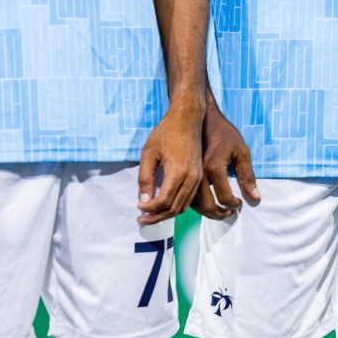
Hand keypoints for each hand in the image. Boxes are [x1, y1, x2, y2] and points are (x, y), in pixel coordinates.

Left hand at [137, 105, 202, 225]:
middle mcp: (192, 178)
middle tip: (142, 220)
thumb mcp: (148, 154)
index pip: (163, 201)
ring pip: (183, 206)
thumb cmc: (167, 132)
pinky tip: (165, 204)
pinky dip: (176, 205)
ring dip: (167, 214)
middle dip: (156, 217)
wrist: (188, 118)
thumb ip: (145, 178)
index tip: (138, 206)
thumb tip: (144, 200)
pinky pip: (189, 198)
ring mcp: (198, 177)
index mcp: (179, 172)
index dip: (148, 209)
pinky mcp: (199, 175)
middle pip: (174, 208)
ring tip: (152, 215)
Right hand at [191, 99, 258, 218]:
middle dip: (219, 214)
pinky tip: (206, 203)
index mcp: (214, 167)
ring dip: (206, 212)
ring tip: (219, 212)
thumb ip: (248, 176)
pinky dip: (196, 204)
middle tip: (228, 214)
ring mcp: (188, 174)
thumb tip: (255, 197)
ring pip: (193, 204)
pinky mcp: (183, 173)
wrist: (203, 119)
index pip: (224, 197)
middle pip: (206, 206)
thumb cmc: (225, 133)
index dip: (234, 205)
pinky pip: (187, 195)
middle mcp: (198, 173)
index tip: (238, 203)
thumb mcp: (242, 151)